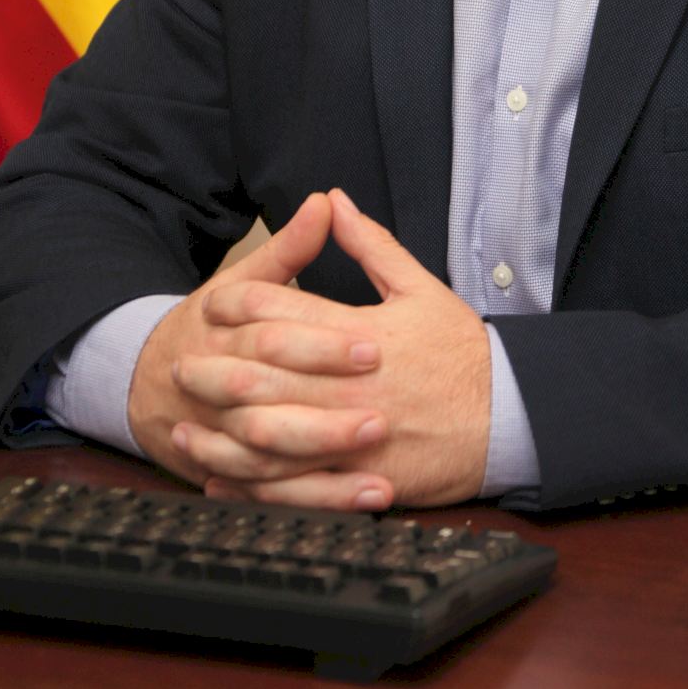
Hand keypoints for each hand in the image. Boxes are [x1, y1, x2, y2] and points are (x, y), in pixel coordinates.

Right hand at [128, 194, 391, 508]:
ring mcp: (222, 436)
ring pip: (269, 457)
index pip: (274, 338)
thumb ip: (287, 248)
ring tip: (380, 465)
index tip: (376, 348)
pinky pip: (273, 494)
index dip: (323, 345)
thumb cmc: (208, 328)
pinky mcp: (233, 472)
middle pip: (269, 404)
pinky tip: (365, 498)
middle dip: (325, 414)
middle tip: (383, 415)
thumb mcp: (241, 283)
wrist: (146, 384)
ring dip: (324, 465)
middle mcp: (218, 387)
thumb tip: (325, 202)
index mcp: (224, 333)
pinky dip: (318, 501)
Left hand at [172, 189, 491, 508]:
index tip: (211, 304)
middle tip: (180, 366)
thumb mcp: (420, 287)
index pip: (282, 311)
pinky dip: (252, 484)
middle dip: (214, 369)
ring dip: (220, 431)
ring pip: (268, 437)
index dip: (239, 304)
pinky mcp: (359, 478)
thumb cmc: (462, 353)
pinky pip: (293, 487)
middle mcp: (349, 384)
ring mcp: (352, 435)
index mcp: (360, 332)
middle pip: (262, 374)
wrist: (507, 416)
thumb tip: (333, 201)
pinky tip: (223, 478)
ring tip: (186, 423)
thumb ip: (371, 245)